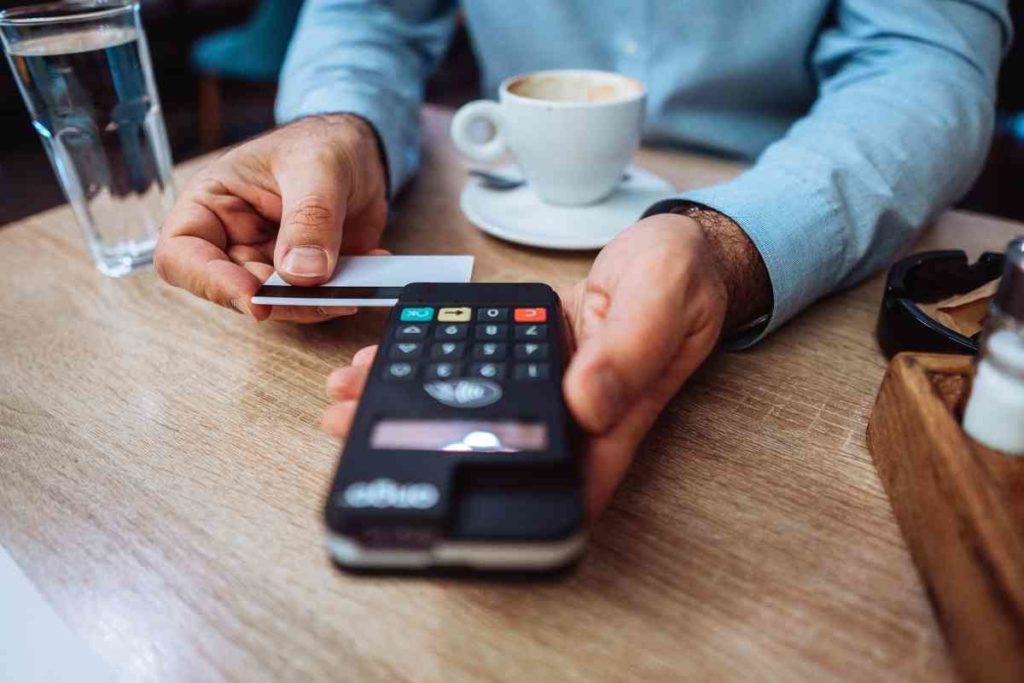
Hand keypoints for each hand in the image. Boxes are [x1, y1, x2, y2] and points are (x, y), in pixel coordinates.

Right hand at [155, 114, 388, 321]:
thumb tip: (301, 273)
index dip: (210, 283)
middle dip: (279, 300)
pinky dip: (343, 293)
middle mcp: (232, 238)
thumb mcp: (317, 166)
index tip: (254, 298)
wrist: (361, 149)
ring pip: (277, 304)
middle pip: (234, 291)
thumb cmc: (323, 142)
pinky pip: (315, 299)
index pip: (181, 255)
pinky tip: (368, 264)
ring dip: (315, 303)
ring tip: (353, 284)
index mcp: (211, 203)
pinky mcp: (303, 275)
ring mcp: (267, 260)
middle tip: (324, 295)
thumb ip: (309, 217)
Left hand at [321, 213, 769, 515]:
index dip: (493, 503)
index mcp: (611, 416)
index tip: (427, 496)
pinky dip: (430, 366)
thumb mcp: (660, 301)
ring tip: (348, 400)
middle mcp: (576, 412)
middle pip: (497, 450)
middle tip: (353, 431)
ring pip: (476, 411)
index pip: (556, 483)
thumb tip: (583, 405)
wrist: (679, 248)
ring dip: (411, 408)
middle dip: (423, 449)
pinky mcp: (533, 356)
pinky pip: (476, 368)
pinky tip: (389, 360)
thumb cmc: (684, 276)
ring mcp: (551, 385)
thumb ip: (627, 352)